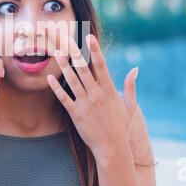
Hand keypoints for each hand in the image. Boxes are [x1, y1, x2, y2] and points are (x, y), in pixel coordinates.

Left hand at [47, 34, 138, 159]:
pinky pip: (64, 98)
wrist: (112, 148)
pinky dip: (56, 88)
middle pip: (83, 69)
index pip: (101, 65)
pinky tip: (49, 78)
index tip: (89, 37)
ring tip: (56, 53)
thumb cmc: (121, 126)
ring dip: (64, 66)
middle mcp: (96, 94)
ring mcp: (85, 104)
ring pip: (72, 81)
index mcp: (109, 90)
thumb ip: (131, 86)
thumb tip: (135, 69)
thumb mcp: (130, 105)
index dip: (95, 50)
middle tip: (67, 39)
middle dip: (75, 53)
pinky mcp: (76, 114)